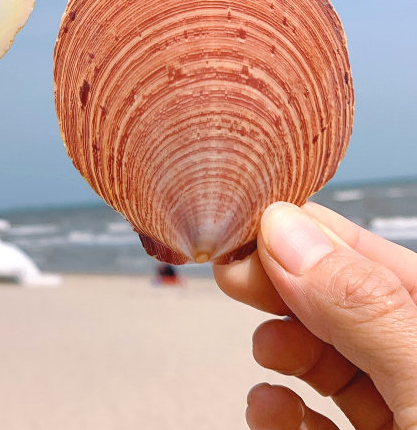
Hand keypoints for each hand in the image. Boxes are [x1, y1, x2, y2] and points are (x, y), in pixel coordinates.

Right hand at [214, 202, 416, 429]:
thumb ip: (361, 308)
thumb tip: (286, 230)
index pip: (379, 262)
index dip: (315, 236)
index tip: (252, 224)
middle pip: (345, 304)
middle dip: (285, 286)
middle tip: (234, 274)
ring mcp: (398, 417)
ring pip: (329, 358)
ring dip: (282, 346)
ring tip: (267, 350)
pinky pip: (315, 421)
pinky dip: (281, 409)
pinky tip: (269, 407)